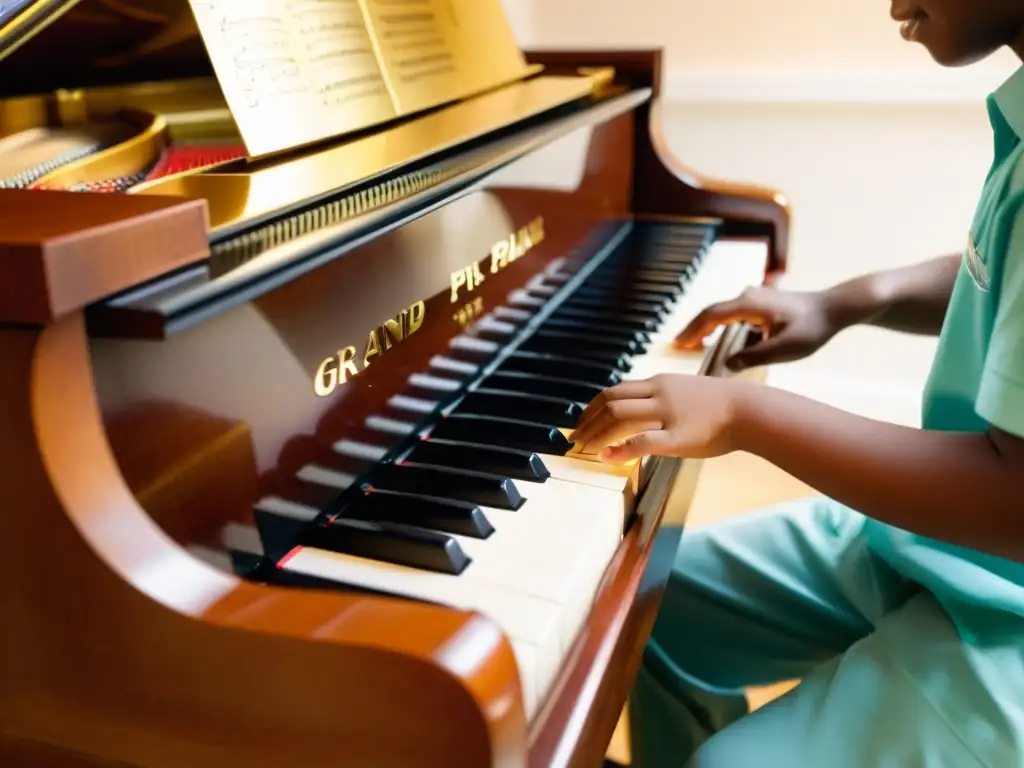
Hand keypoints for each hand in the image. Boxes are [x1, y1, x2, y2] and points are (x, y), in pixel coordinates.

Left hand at [568, 374, 756, 462]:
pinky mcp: (678, 436)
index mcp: (659, 383)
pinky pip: (642, 441)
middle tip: (575, 438)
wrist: (750, 411)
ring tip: (584, 448)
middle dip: (587, 421)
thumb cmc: (720, 406)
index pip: (615, 390)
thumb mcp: (684, 392)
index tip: (581, 421)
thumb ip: (660, 399)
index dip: (592, 407)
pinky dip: (620, 448)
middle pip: (610, 402)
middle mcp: (659, 394)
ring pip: (619, 417)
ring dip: (595, 433)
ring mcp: (667, 413)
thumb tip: (639, 414)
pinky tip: (606, 456)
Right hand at [674, 286, 842, 370]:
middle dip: (696, 329)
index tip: (678, 343)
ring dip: (710, 328)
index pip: (710, 316)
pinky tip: (725, 341)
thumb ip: (752, 357)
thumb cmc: (812, 328)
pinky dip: (725, 327)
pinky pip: (737, 314)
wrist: (837, 308)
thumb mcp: (783, 349)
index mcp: (748, 304)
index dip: (692, 330)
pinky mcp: (764, 303)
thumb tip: (727, 365)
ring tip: (698, 345)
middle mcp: (749, 296)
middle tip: (680, 345)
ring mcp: (756, 297)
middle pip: (713, 312)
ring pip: (724, 313)